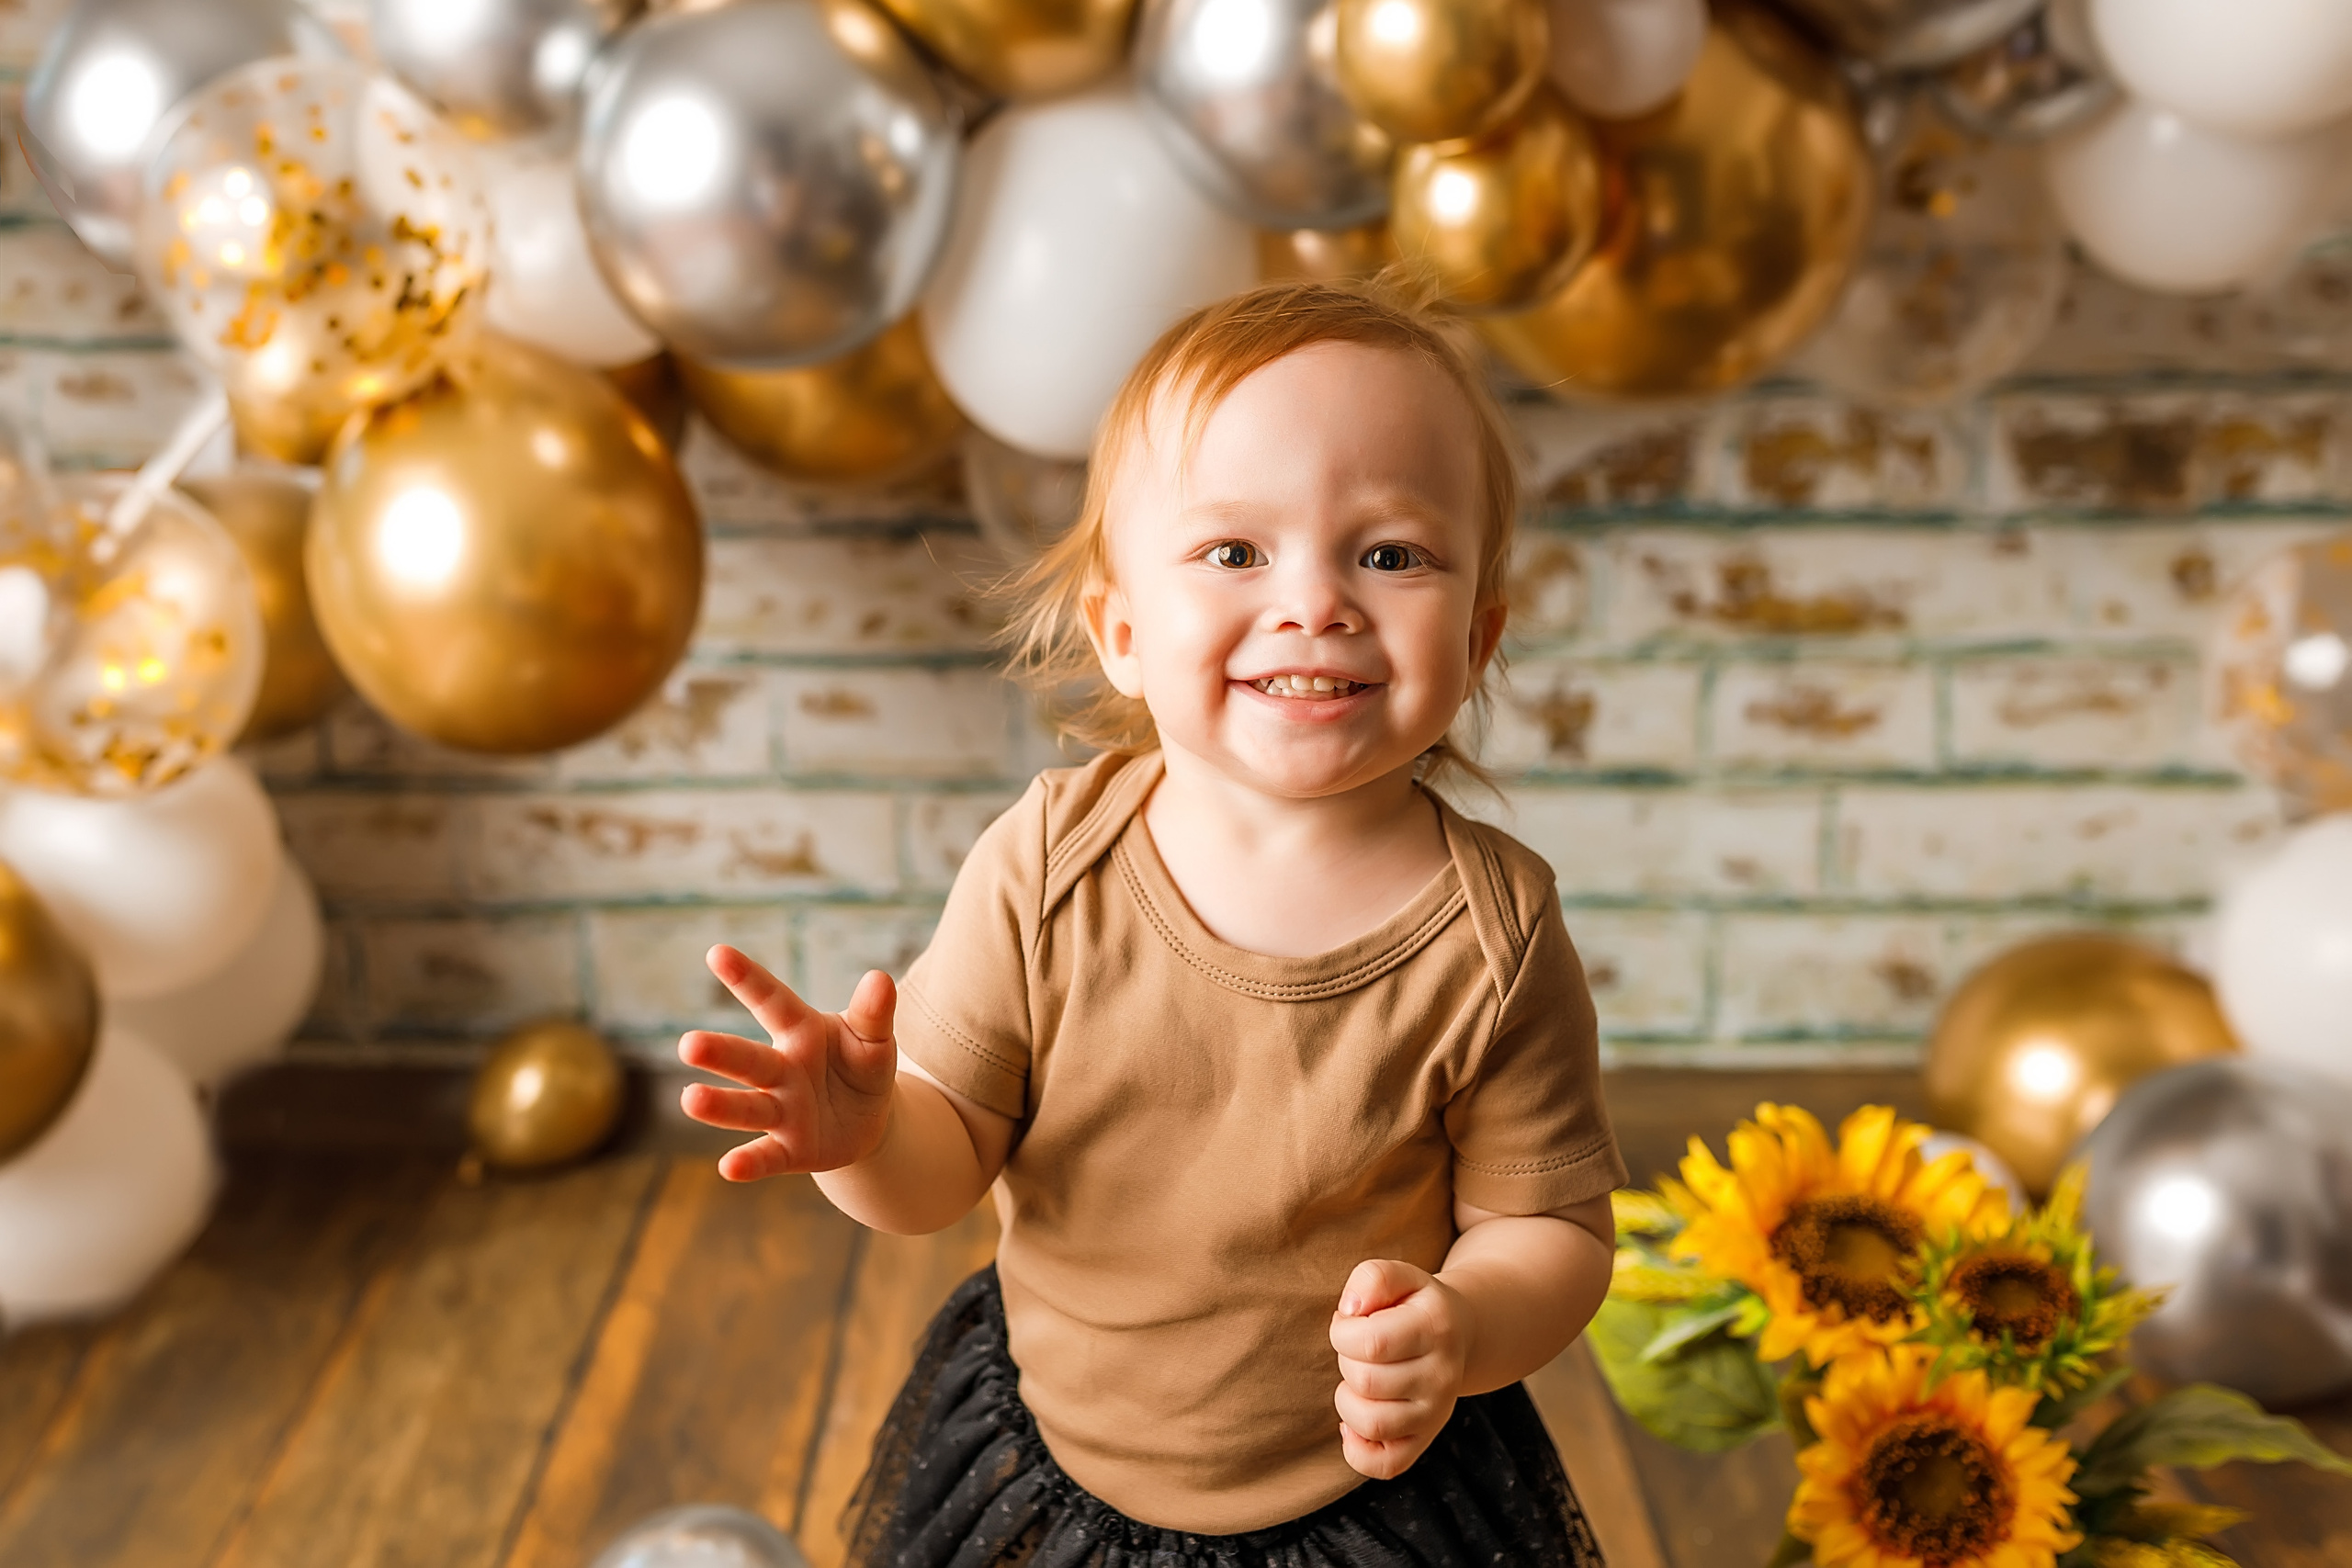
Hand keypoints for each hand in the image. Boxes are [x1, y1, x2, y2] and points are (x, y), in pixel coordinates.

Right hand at [677, 945, 897, 1181]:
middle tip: (688, 1044)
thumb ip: (874, 1014)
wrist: (868, 1120)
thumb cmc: (861, 1066)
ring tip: (689, 1099)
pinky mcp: (789, 1149)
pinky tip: (728, 1168)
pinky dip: (749, 1162)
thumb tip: (880, 978)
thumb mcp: (874, 1039)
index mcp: (801, 1031)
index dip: (748, 978)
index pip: (772, 1001)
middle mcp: (781, 1070)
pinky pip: (767, 1155)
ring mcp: (781, 1110)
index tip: (718, 952)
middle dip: (720, 1052)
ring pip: (748, 1107)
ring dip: (719, 1105)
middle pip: (748, 1059)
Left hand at [1329, 1258, 1469, 1479]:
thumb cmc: (1413, 1304)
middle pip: (1365, 1382)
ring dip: (1347, 1399)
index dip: (1342, 1332)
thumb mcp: (1399, 1276)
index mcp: (1436, 1329)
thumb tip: (1351, 1311)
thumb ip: (1372, 1278)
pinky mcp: (1424, 1440)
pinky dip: (1356, 1449)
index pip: (1370, 1343)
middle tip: (1358, 1348)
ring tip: (1360, 1379)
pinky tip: (1355, 1420)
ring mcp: (1436, 1413)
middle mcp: (1442, 1376)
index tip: (1350, 1323)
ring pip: (1370, 1424)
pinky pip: (1383, 1466)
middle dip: (1346, 1360)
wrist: (1459, 1333)